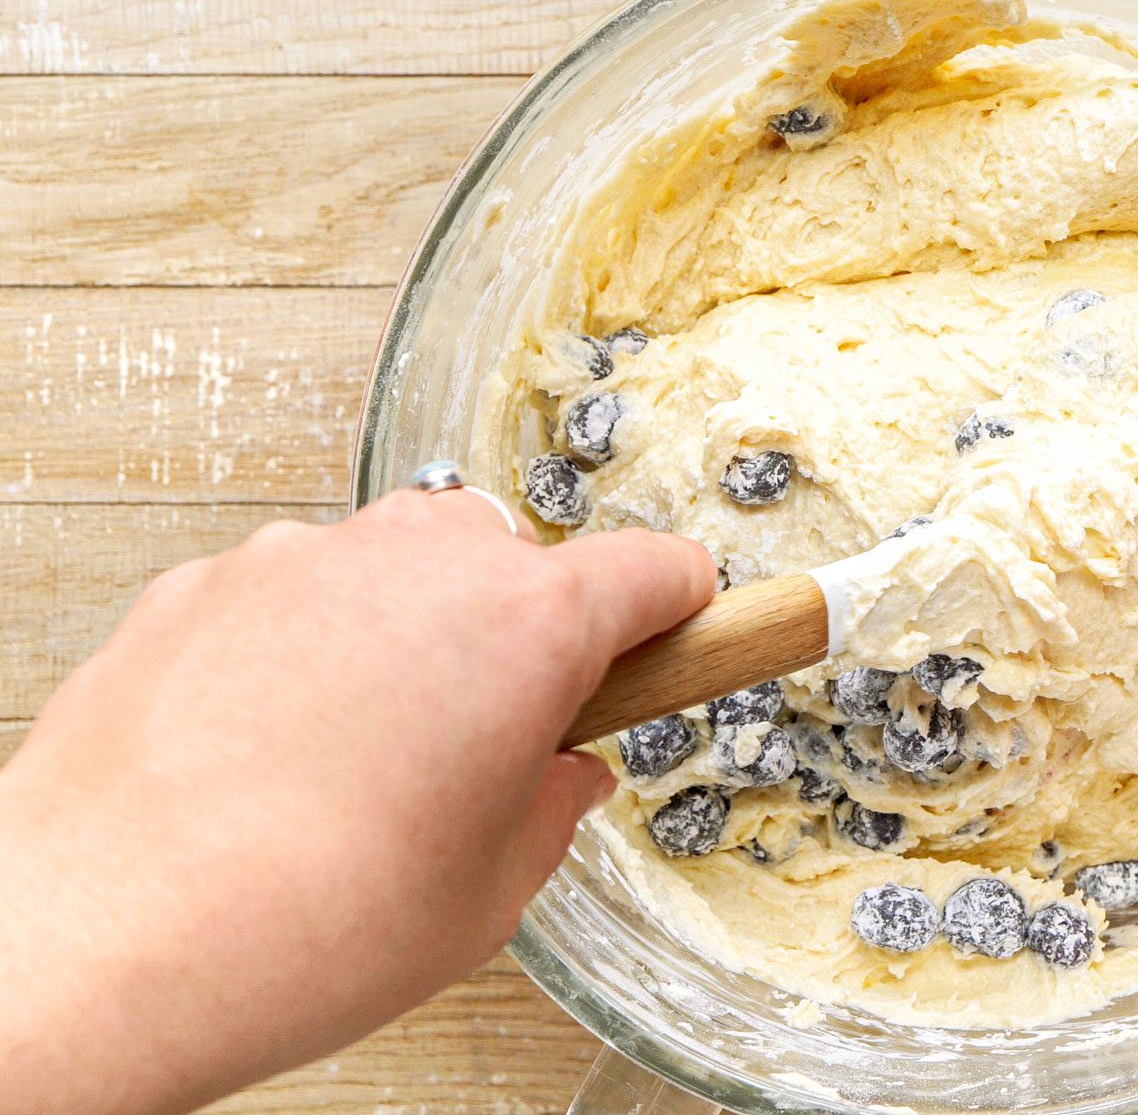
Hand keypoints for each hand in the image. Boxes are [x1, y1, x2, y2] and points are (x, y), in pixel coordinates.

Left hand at [0, 488, 713, 1114]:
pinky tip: (275, 748)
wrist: (93, 939)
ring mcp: (304, 560)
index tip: (681, 631)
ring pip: (404, 569)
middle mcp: (421, 564)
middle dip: (525, 635)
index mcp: (526, 628)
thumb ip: (550, 810)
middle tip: (490, 740)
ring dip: (412, 634)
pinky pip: (298, 593)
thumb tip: (557, 777)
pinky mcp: (207, 582)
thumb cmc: (299, 925)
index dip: (681, 609)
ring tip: (365, 758)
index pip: (657, 567)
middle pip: (522, 561)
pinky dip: (309, 647)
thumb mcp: (487, 896)